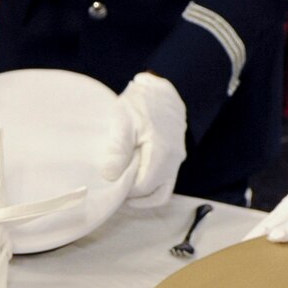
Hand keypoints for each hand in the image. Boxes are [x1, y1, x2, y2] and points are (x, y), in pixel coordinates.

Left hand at [105, 73, 187, 208]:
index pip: (144, 187)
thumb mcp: (123, 120)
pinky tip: (132, 179)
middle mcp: (175, 161)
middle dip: (136, 199)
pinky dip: (150, 186)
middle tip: (115, 194)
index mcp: (163, 153)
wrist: (159, 88)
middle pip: (157, 196)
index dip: (126, 192)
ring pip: (163, 191)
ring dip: (144, 196)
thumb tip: (110, 176)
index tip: (110, 185)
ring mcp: (177, 160)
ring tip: (123, 190)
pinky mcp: (175, 158)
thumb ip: (118, 148)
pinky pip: (164, 181)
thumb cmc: (140, 102)